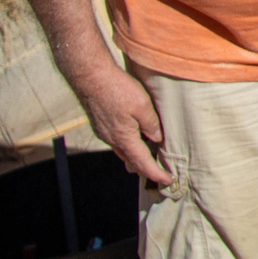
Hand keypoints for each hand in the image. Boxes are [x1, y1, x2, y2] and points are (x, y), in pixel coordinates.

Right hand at [74, 64, 170, 185]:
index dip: (156, 173)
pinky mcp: (100, 123)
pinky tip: (133, 137)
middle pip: (130, 160)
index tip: (167, 181)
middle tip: (159, 172)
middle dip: (144, 168)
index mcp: (124, 138)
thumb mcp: (143, 106)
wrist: (90, 78)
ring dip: (134, 156)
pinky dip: (127, 144)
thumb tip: (156, 138)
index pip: (142, 162)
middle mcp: (112, 139)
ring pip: (122, 150)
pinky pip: (116, 140)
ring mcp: (104, 132)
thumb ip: (151, 124)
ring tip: (147, 158)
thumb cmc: (117, 90)